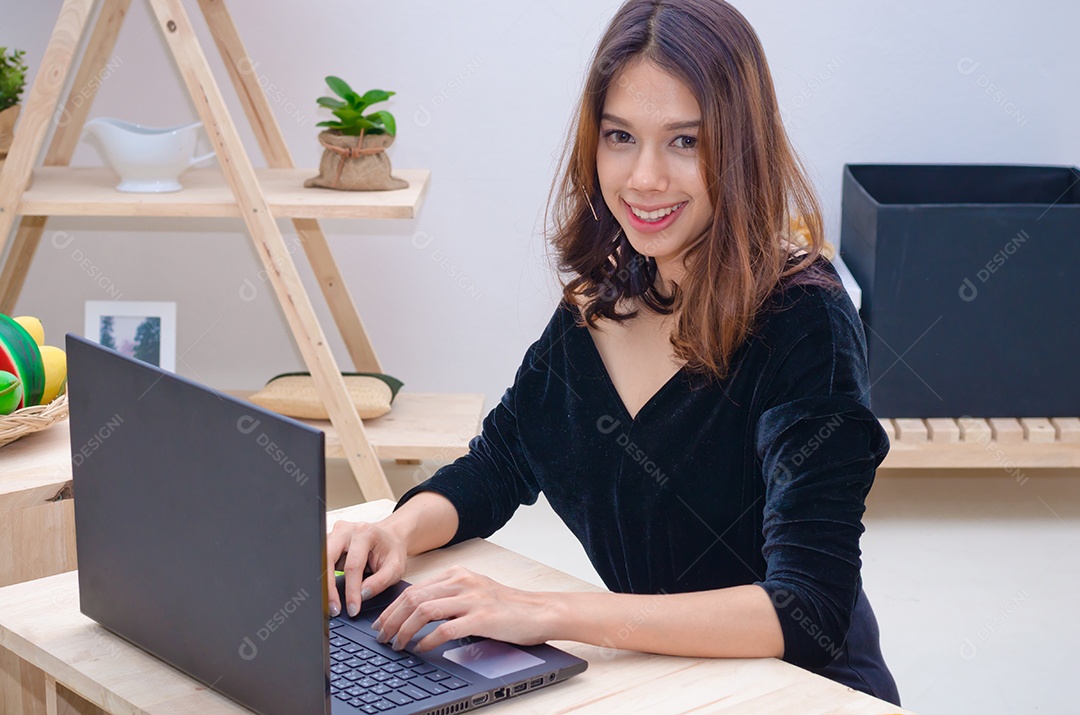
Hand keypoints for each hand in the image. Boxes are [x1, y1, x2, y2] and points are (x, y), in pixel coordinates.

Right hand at [326, 519, 407, 617]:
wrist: (388, 537)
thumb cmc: (391, 550)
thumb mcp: (396, 567)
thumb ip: (380, 582)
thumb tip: (361, 595)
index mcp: (364, 533)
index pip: (353, 566)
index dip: (351, 590)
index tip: (353, 609)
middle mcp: (345, 531)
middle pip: (327, 559)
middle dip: (328, 587)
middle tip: (334, 609)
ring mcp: (334, 535)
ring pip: (320, 561)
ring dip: (323, 584)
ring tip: (331, 604)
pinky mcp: (328, 544)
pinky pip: (320, 563)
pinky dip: (323, 580)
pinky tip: (328, 593)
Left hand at [372, 565, 556, 652]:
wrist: (540, 612)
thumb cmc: (507, 607)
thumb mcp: (475, 592)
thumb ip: (450, 596)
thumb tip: (417, 611)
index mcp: (458, 574)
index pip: (414, 588)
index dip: (393, 607)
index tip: (382, 623)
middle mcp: (463, 582)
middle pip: (413, 598)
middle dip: (392, 619)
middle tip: (382, 636)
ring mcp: (472, 599)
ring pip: (424, 611)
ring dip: (404, 630)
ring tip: (397, 644)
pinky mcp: (482, 618)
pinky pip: (445, 629)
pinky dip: (427, 640)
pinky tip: (421, 649)